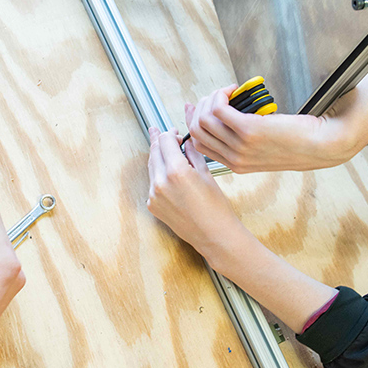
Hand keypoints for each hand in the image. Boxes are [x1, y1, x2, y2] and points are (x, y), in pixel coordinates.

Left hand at [146, 126, 245, 255]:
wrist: (214, 234)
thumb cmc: (216, 208)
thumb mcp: (206, 174)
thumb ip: (192, 154)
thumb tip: (186, 143)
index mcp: (176, 171)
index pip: (165, 141)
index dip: (169, 134)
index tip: (174, 133)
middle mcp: (161, 183)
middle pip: (154, 152)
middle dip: (159, 141)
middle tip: (158, 132)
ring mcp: (154, 196)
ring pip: (151, 167)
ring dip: (157, 157)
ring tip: (162, 149)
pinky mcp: (153, 206)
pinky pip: (152, 183)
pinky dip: (158, 175)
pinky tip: (167, 172)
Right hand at [185, 86, 357, 172]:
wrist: (326, 145)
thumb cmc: (304, 143)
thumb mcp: (269, 148)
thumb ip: (248, 140)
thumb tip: (233, 117)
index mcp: (237, 165)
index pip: (199, 143)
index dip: (194, 121)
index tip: (197, 106)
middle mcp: (235, 158)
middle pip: (196, 130)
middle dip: (200, 108)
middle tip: (217, 96)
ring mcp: (240, 146)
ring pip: (204, 119)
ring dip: (211, 98)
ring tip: (227, 91)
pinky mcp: (249, 130)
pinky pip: (219, 109)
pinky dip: (221, 94)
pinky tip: (233, 89)